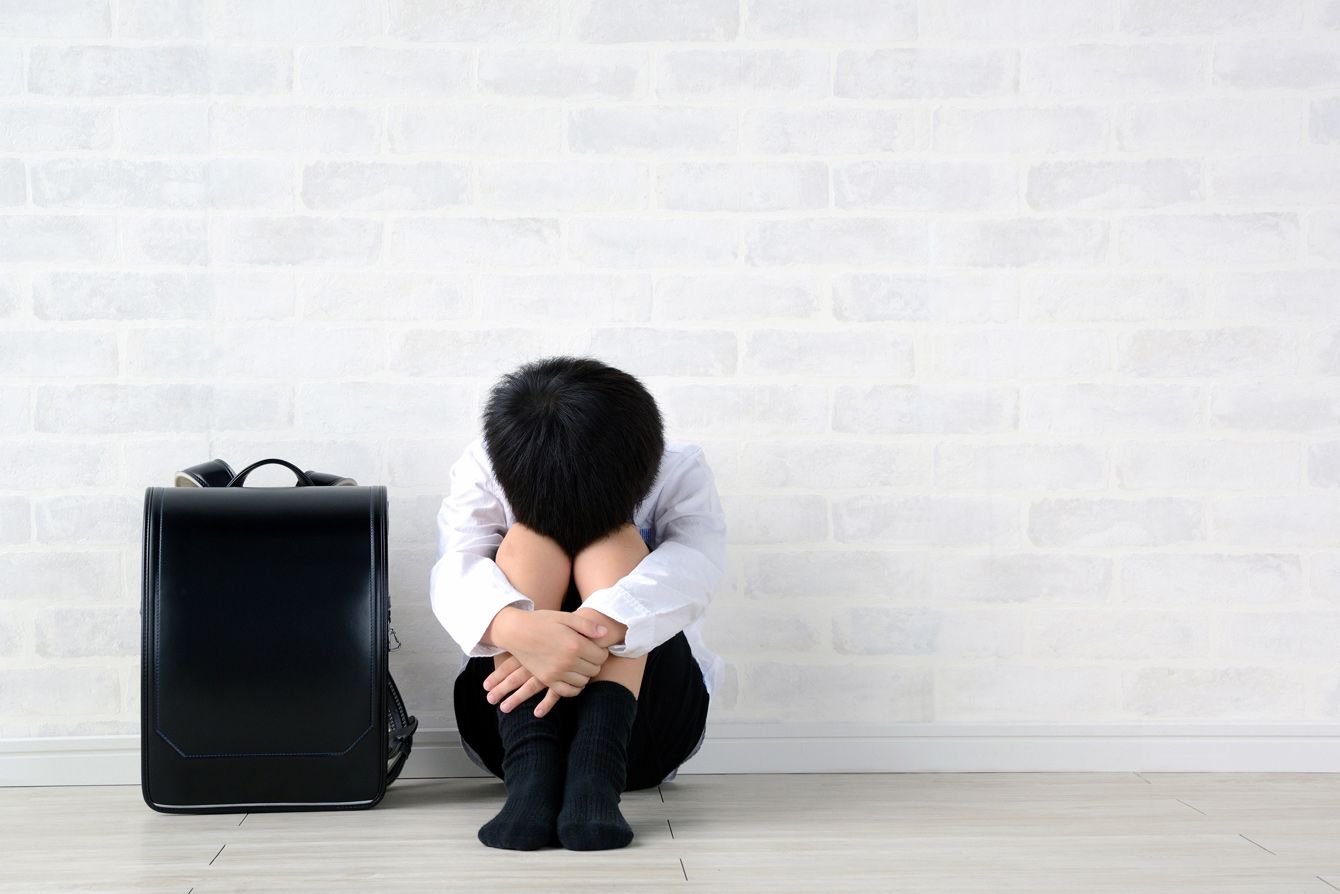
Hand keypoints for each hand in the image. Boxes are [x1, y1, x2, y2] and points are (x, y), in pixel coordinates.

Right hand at [484, 610, 610, 716]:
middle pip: (594, 670)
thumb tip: (606, 634)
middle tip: (588, 654)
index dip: (602, 651)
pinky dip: (575, 687)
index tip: (596, 646)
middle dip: (595, 662)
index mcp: (575, 644)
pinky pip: (568, 691)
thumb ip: (587, 625)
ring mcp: (556, 672)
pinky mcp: (547, 680)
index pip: (601, 656)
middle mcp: (567, 661)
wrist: (516, 631)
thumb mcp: (565, 617)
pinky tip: (574, 677)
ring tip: (580, 663)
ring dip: (585, 674)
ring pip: (584, 681)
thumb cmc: (542, 621)